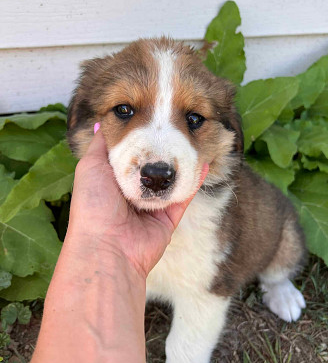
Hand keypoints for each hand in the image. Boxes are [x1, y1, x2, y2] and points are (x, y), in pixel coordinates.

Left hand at [66, 127, 207, 276]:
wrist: (107, 245)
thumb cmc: (94, 204)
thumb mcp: (90, 166)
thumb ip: (101, 145)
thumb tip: (103, 121)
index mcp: (113, 181)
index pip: (131, 155)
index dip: (141, 137)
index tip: (153, 117)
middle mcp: (133, 193)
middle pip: (152, 167)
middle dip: (163, 149)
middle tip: (177, 126)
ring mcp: (152, 206)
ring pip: (170, 180)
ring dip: (181, 163)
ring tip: (193, 139)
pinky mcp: (168, 219)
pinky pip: (183, 196)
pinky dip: (193, 181)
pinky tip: (202, 162)